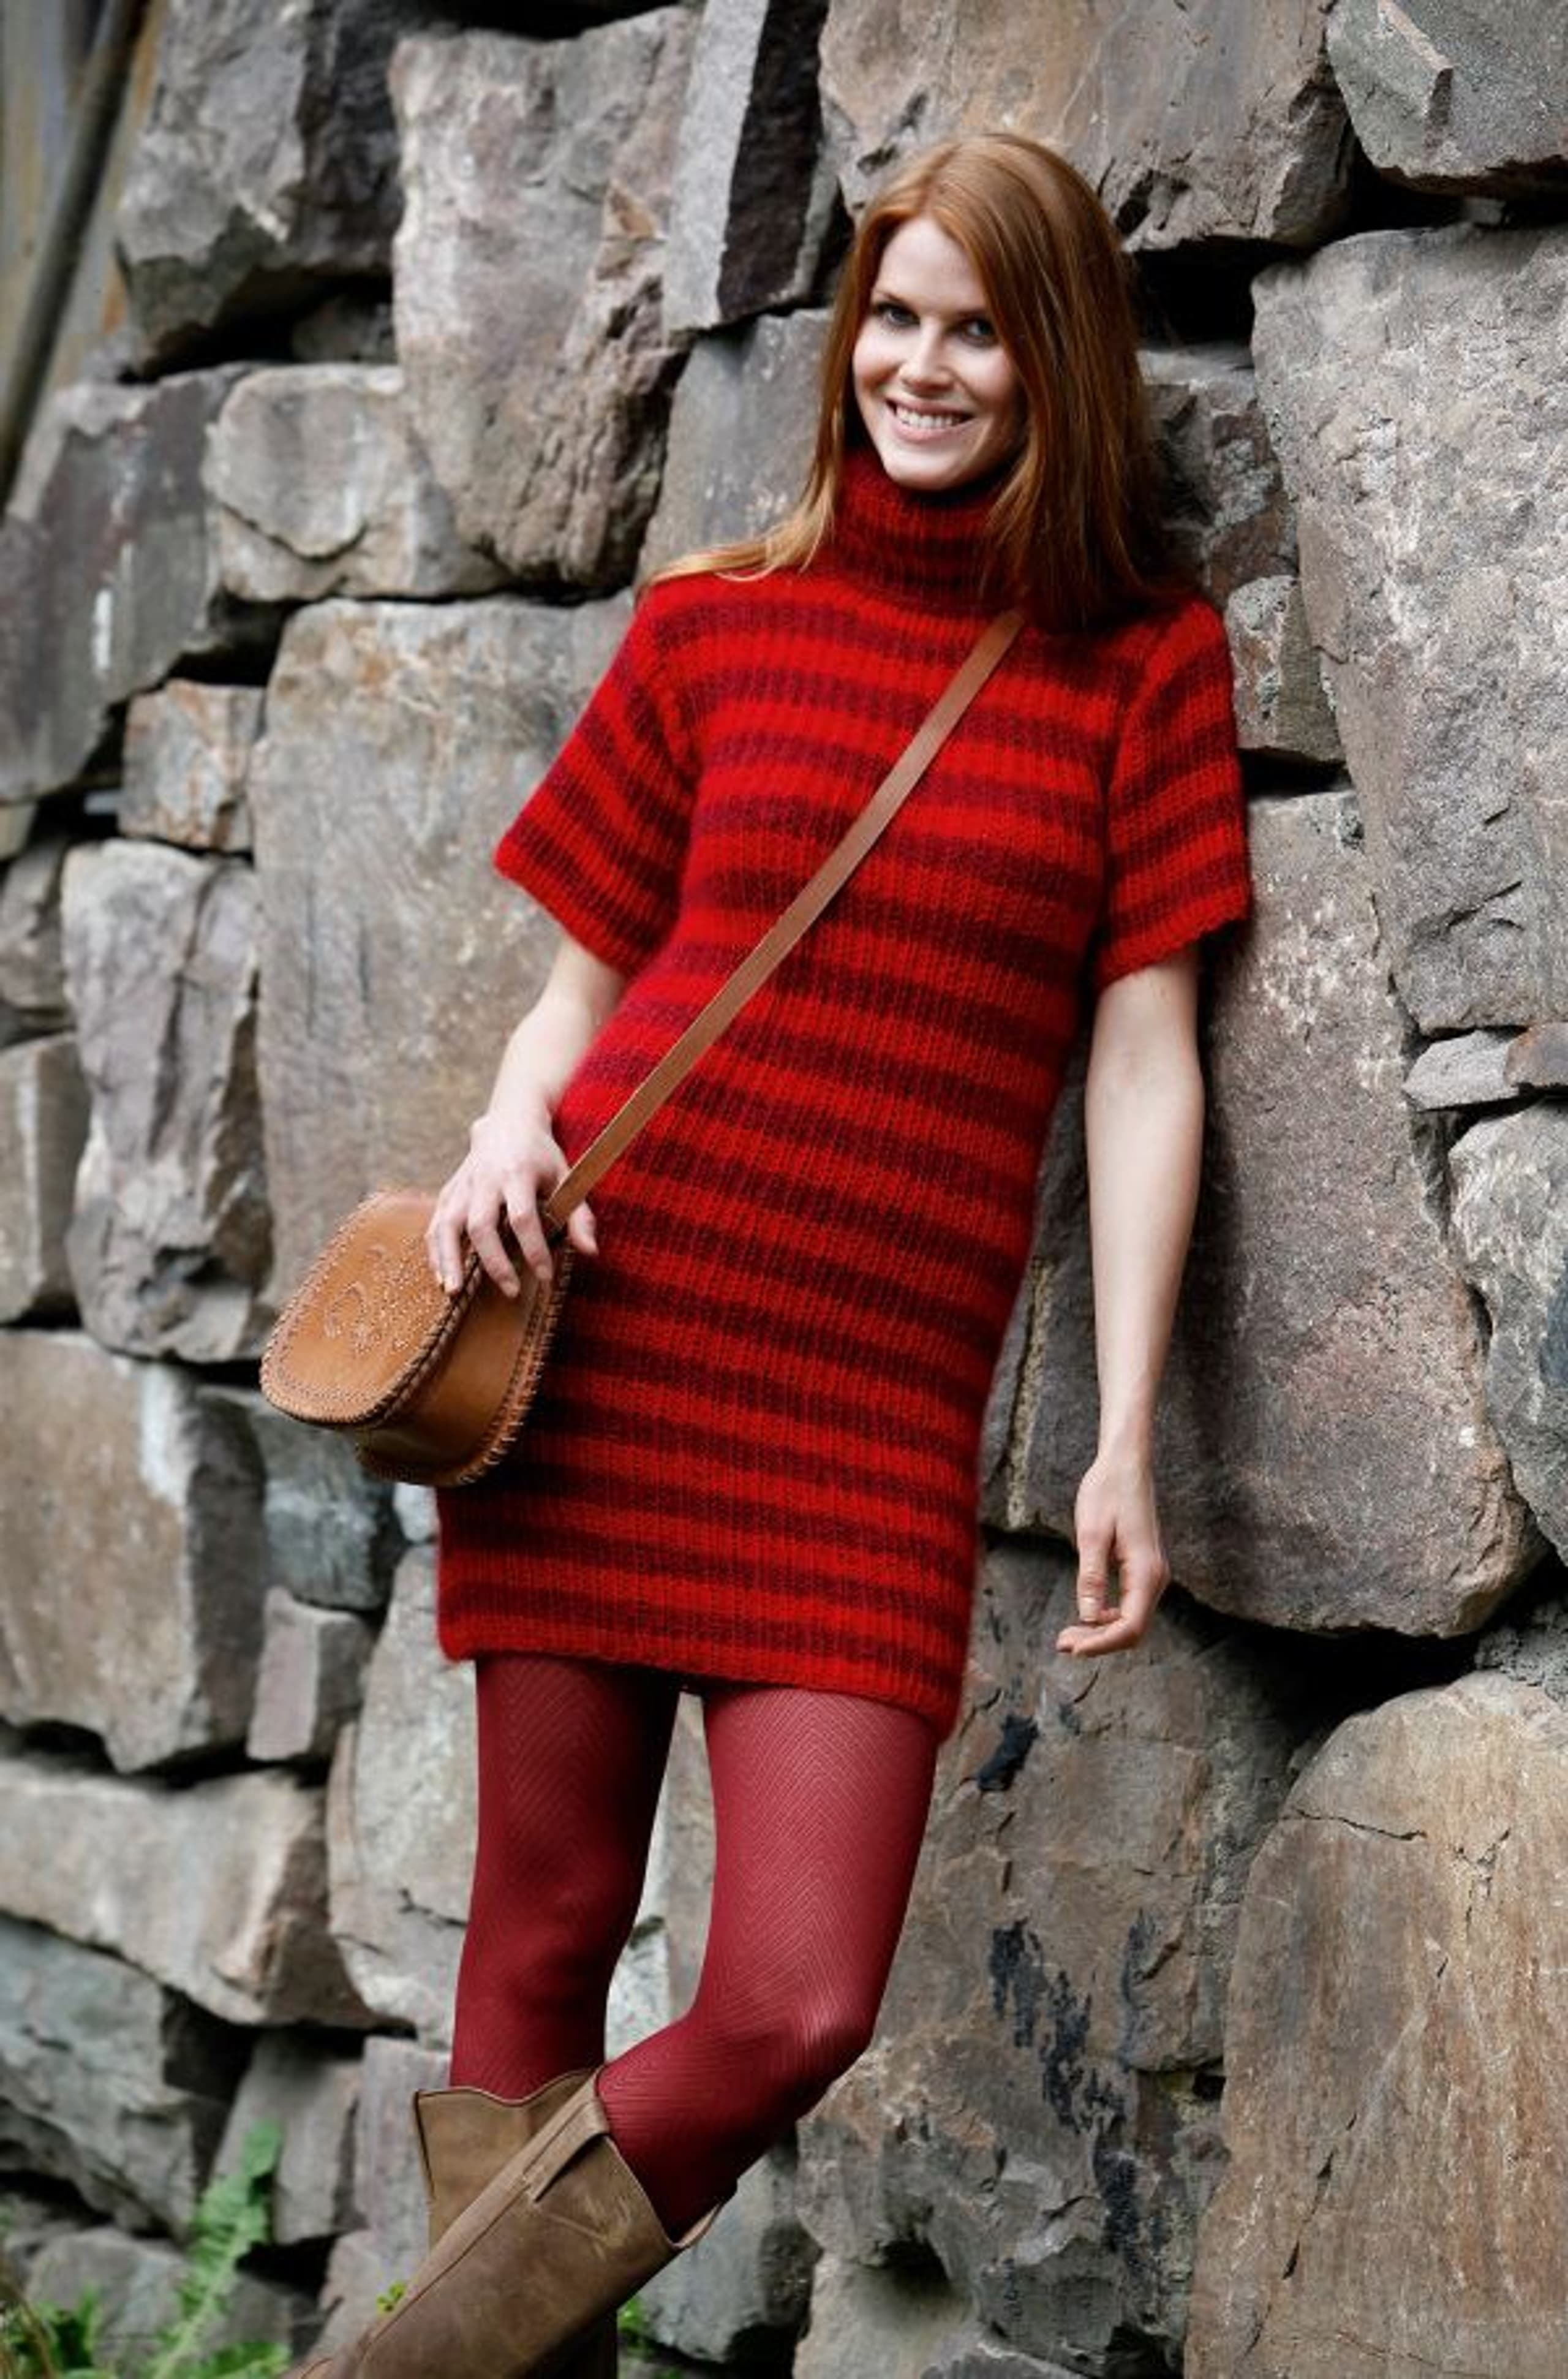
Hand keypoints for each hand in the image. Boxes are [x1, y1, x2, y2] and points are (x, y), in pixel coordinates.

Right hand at [426, 1103, 598, 1297]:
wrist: (507, 1123)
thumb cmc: (540, 1156)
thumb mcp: (565, 1177)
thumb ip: (579, 1215)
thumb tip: (591, 1252)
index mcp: (517, 1173)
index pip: (522, 1217)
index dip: (533, 1249)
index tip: (545, 1276)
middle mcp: (485, 1179)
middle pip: (481, 1225)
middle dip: (494, 1261)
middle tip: (511, 1291)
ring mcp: (462, 1186)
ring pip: (448, 1225)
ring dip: (450, 1260)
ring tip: (454, 1292)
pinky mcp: (448, 1192)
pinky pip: (435, 1225)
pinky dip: (436, 1253)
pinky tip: (442, 1277)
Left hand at [1056, 1447, 1169, 1656]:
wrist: (1124, 1464)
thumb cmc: (1107, 1492)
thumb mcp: (1092, 1533)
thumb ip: (1091, 1576)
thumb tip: (1087, 1617)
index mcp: (1146, 1571)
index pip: (1130, 1626)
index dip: (1102, 1644)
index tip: (1073, 1650)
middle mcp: (1156, 1578)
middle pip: (1132, 1629)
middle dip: (1098, 1642)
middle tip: (1061, 1644)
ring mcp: (1152, 1575)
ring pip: (1131, 1620)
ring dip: (1100, 1632)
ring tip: (1066, 1635)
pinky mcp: (1143, 1570)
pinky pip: (1129, 1605)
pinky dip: (1107, 1617)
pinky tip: (1084, 1617)